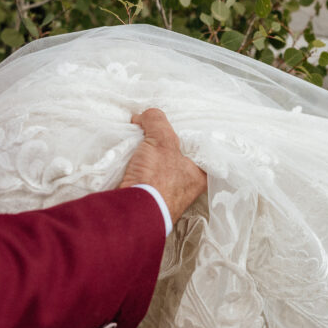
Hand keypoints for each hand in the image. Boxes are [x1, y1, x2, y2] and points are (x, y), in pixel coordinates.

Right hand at [119, 109, 206, 225]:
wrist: (130, 211)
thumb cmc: (157, 180)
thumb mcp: (162, 141)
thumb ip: (157, 121)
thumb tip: (144, 116)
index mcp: (198, 175)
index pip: (199, 149)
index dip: (186, 133)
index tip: (175, 124)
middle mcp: (185, 186)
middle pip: (175, 155)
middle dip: (162, 142)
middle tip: (151, 130)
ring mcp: (164, 193)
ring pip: (157, 164)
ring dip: (146, 153)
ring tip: (137, 139)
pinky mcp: (146, 197)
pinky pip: (142, 174)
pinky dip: (135, 164)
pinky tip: (128, 154)